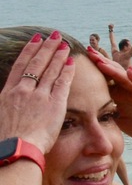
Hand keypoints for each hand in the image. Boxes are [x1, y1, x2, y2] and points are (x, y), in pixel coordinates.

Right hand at [0, 33, 74, 151]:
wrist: (16, 148)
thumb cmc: (8, 140)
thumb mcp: (2, 116)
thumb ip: (9, 106)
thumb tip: (10, 105)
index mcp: (8, 93)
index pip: (20, 67)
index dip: (28, 52)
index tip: (35, 41)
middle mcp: (22, 91)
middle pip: (35, 64)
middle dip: (45, 48)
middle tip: (53, 36)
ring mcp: (38, 96)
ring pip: (49, 70)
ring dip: (58, 55)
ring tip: (64, 44)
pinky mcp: (53, 104)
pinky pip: (61, 83)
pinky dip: (66, 71)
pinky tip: (71, 62)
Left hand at [85, 48, 131, 145]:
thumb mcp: (119, 120)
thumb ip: (107, 113)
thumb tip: (86, 112)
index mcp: (121, 94)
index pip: (106, 77)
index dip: (95, 68)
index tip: (81, 58)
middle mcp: (130, 90)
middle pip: (114, 72)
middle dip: (101, 62)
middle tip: (88, 50)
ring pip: (125, 78)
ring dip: (113, 69)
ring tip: (101, 61)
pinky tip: (130, 72)